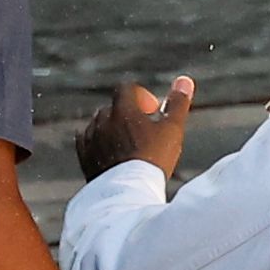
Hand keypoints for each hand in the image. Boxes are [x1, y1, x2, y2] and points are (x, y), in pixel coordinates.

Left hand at [77, 76, 195, 180]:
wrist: (128, 189)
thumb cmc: (154, 157)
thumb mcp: (172, 129)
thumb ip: (178, 104)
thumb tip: (185, 80)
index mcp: (123, 108)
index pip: (127, 88)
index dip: (142, 96)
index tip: (153, 111)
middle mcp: (102, 118)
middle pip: (114, 108)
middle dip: (128, 116)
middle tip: (146, 134)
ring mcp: (90, 136)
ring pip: (100, 124)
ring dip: (113, 130)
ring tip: (131, 148)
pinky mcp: (84, 155)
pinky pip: (88, 141)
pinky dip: (99, 144)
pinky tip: (113, 156)